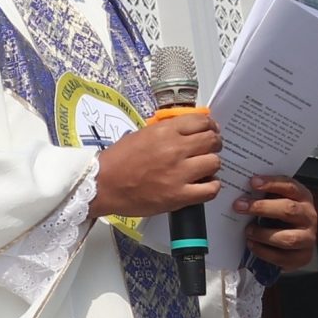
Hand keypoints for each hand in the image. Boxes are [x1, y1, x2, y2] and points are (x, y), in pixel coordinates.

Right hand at [92, 114, 222, 219]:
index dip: (210, 126)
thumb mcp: (141, 135)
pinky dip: (211, 186)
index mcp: (164, 131)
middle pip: (213, 141)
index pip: (202, 122)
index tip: (209, 131)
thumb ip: (166, 132)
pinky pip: (211, 189)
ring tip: (203, 169)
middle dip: (214, 144)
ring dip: (211, 165)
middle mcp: (175, 149)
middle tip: (208, 150)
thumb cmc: (118, 160)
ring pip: (215, 163)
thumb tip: (188, 131)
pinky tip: (203, 185)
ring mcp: (179, 173)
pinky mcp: (179, 196)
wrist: (102, 185)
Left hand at [240, 176, 317, 269]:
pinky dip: (263, 251)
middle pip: (289, 210)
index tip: (252, 182)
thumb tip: (239, 188)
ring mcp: (307, 238)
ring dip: (263, 234)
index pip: (290, 186)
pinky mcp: (302, 257)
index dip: (272, 183)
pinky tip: (251, 244)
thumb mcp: (275, 200)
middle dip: (262, 207)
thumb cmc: (279, 215)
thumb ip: (264, 193)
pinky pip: (282, 257)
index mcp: (303, 197)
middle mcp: (308, 216)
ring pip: (288, 238)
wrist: (295, 241)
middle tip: (239, 206)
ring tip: (248, 230)